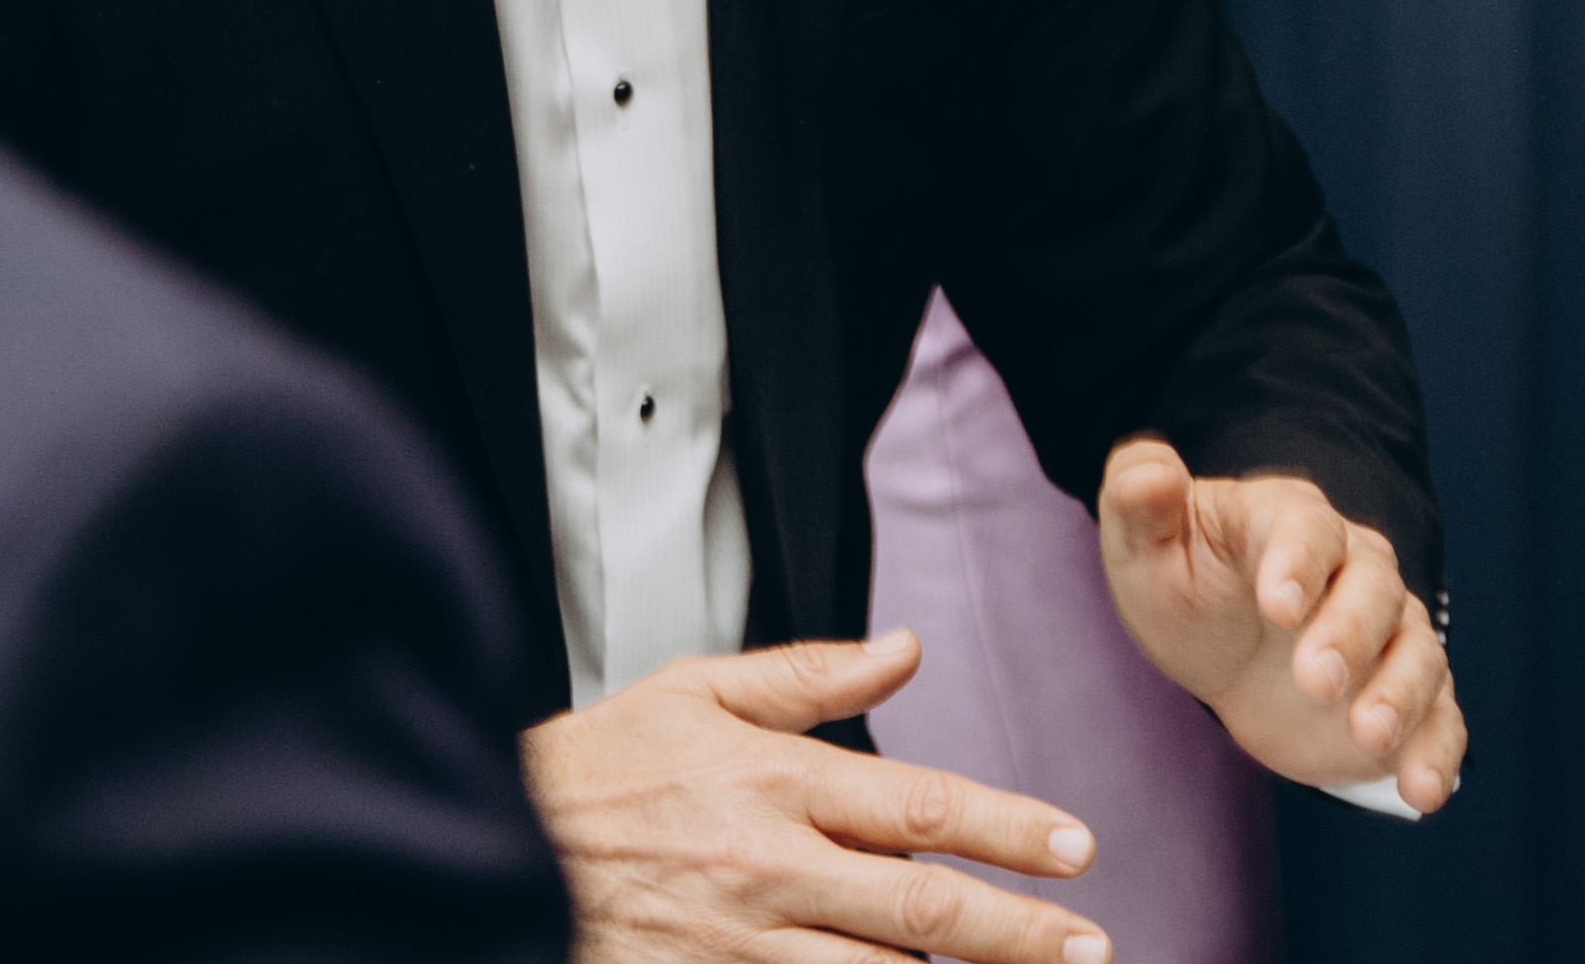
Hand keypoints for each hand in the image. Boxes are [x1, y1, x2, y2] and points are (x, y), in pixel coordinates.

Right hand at [522, 638, 1100, 963]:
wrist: (493, 843)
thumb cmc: (598, 769)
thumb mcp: (695, 689)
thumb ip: (810, 674)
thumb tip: (907, 649)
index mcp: (774, 781)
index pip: (921, 806)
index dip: (1008, 830)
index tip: (1076, 847)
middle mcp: (766, 868)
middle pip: (921, 911)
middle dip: (1019, 934)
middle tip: (1091, 947)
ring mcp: (737, 944)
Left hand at [1092, 445, 1460, 811]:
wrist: (1224, 643)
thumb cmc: (1183, 580)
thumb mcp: (1144, 542)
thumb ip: (1139, 497)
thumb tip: (1149, 472)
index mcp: (1291, 521)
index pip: (1306, 529)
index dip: (1297, 563)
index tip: (1277, 606)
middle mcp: (1355, 570)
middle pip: (1374, 590)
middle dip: (1351, 633)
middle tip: (1316, 679)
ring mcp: (1387, 635)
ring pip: (1417, 653)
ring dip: (1401, 693)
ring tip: (1371, 735)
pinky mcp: (1404, 697)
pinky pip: (1439, 718)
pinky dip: (1438, 752)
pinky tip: (1423, 791)